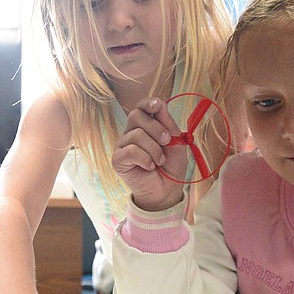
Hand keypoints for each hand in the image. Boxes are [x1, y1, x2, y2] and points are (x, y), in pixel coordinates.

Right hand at [111, 97, 186, 211]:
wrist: (167, 191)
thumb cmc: (171, 166)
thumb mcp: (176, 143)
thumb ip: (168, 124)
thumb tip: (160, 104)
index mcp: (145, 125)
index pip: (141, 106)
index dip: (148, 103)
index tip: (158, 105)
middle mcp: (131, 132)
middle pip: (136, 115)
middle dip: (156, 128)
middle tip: (167, 141)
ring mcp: (122, 146)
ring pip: (136, 135)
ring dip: (155, 149)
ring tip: (160, 161)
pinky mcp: (117, 160)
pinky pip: (130, 151)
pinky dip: (145, 159)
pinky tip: (150, 167)